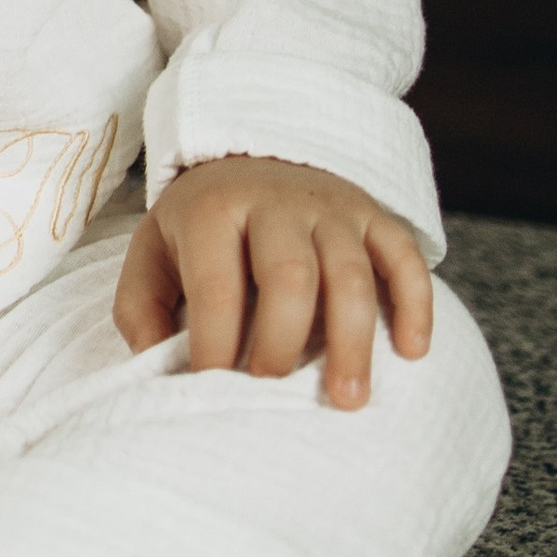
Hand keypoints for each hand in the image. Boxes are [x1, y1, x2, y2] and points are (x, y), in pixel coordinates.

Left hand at [117, 155, 433, 412]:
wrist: (249, 156)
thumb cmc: (199, 226)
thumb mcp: (153, 251)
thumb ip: (142, 308)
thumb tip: (157, 367)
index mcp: (213, 210)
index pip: (217, 286)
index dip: (215, 346)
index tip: (211, 392)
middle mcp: (276, 202)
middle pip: (290, 276)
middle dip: (283, 344)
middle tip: (273, 395)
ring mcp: (331, 207)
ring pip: (350, 273)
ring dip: (353, 341)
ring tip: (348, 400)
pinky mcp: (372, 214)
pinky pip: (404, 255)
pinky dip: (414, 303)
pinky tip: (412, 350)